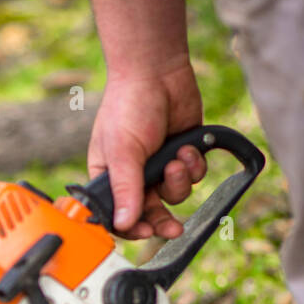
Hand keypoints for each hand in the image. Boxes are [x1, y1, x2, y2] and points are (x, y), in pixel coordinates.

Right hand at [88, 62, 206, 238]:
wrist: (158, 71)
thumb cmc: (128, 107)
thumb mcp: (123, 153)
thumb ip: (125, 189)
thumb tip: (123, 224)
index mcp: (110, 177)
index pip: (118, 215)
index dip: (131, 228)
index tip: (145, 231)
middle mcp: (134, 175)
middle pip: (150, 213)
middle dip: (163, 219)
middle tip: (174, 228)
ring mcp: (159, 165)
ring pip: (175, 195)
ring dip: (180, 180)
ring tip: (178, 159)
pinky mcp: (182, 154)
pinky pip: (193, 175)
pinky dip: (193, 164)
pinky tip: (188, 146)